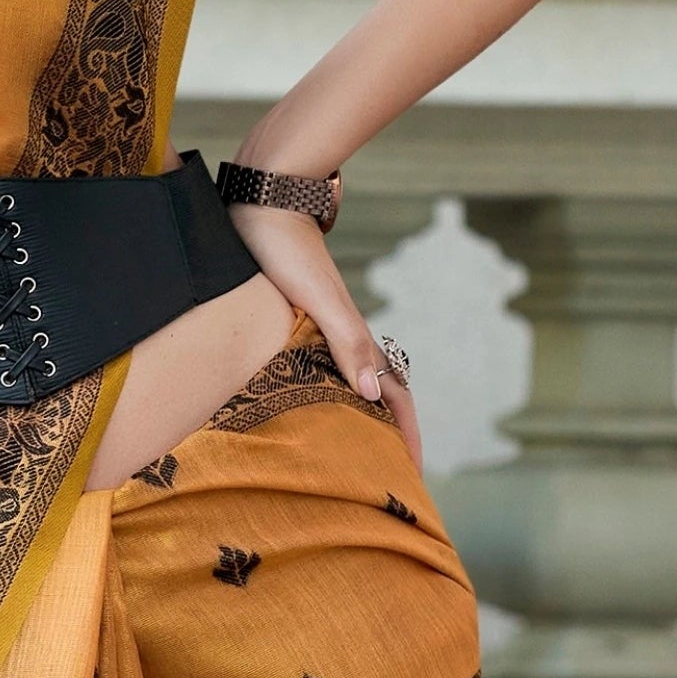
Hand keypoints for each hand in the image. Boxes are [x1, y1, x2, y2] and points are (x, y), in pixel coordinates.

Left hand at [226, 204, 422, 467]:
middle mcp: (345, 336)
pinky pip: (326, 367)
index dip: (404, 435)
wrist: (265, 200)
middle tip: (386, 477)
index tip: (410, 474)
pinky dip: (330, 393)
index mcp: (354, 339)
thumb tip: (370, 392)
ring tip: (356, 453)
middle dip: (389, 435)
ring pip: (354, 382)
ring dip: (362, 418)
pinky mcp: (300, 317)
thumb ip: (345, 342)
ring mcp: (324, 327)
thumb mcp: (317, 300)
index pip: (393, 396)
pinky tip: (312, 405)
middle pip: (379, 393)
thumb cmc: (286, 250)